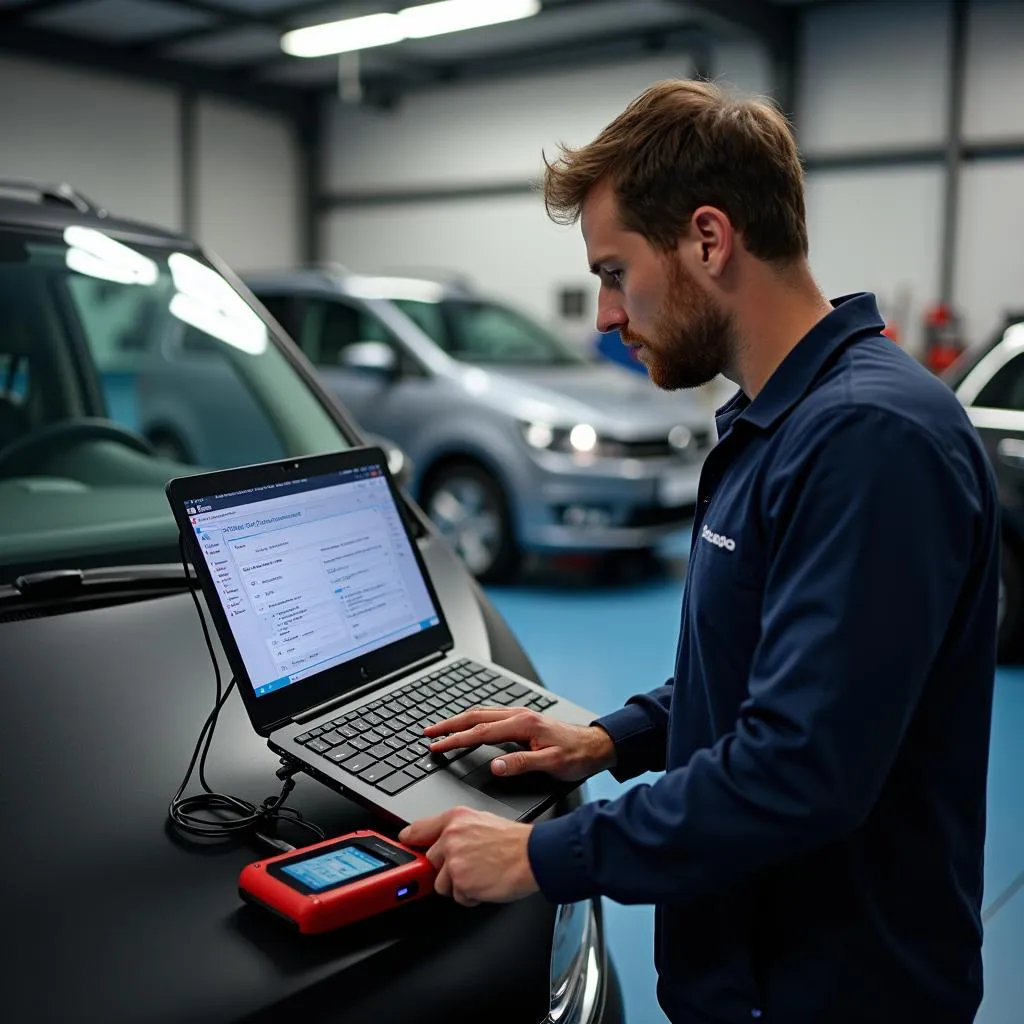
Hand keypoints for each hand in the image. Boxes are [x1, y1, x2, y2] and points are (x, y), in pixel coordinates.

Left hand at [399, 807, 537, 905]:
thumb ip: (457, 829)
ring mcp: (454, 861)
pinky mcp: (461, 883)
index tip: (405, 843)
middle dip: (446, 869)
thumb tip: (441, 839)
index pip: (418, 829)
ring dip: (458, 885)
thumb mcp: (481, 820)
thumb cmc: (514, 840)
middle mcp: (450, 837)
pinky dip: (471, 896)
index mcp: (455, 819)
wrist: (533, 855)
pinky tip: (485, 883)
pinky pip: (458, 897)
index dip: (410, 839)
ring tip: (480, 875)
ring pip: (442, 883)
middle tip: (469, 866)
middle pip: (430, 861)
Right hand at [425, 708, 616, 781]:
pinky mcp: (524, 719)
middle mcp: (519, 716)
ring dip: (459, 720)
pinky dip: (474, 719)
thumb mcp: (552, 764)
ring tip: (441, 728)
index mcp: (522, 725)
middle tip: (428, 733)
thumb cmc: (577, 756)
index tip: (437, 746)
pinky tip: (469, 725)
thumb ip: (522, 764)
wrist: (597, 745)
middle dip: (449, 724)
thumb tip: (495, 765)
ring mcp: (521, 715)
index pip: (480, 732)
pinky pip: (491, 716)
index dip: (456, 740)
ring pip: (482, 714)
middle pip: (475, 717)